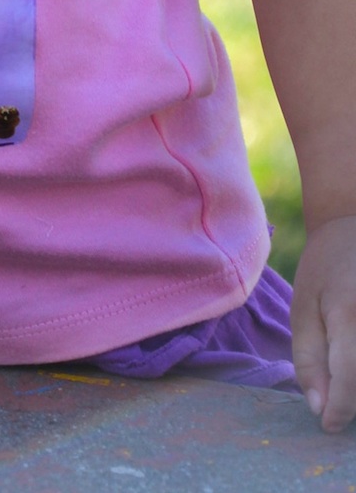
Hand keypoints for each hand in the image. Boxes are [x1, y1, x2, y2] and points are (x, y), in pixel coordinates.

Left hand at [293, 215, 355, 429]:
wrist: (354, 227)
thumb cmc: (324, 269)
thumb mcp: (302, 309)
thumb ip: (308, 360)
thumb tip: (319, 409)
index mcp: (349, 314)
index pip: (350, 378)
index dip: (340, 410)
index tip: (329, 425)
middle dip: (354, 398)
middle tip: (339, 398)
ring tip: (346, 372)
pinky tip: (354, 359)